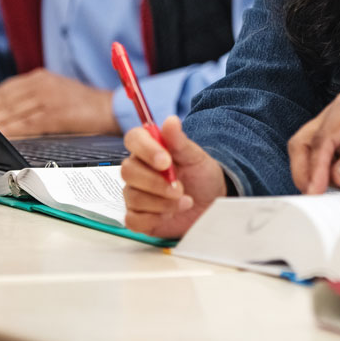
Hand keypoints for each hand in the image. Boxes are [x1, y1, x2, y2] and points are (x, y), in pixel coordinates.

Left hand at [0, 69, 117, 137]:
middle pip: (2, 99)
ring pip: (11, 112)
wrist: (112, 108)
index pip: (2, 89)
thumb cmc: (83, 105)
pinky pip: (26, 124)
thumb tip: (3, 111)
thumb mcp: (55, 92)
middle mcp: (41, 84)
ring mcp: (48, 98)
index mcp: (39, 77)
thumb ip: (30, 97)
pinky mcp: (55, 114)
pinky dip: (10, 131)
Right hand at [122, 116, 226, 237]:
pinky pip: (133, 220)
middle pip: (128, 171)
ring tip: (185, 201)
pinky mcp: (138, 218)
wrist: (212, 203)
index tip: (166, 161)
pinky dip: (154, 218)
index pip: (134, 139)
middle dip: (156, 182)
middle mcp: (138, 171)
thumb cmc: (201, 177)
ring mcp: (135, 194)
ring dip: (162, 202)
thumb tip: (170, 120)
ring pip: (133, 197)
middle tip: (180, 187)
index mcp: (149, 150)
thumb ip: (180, 141)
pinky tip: (170, 214)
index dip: (146, 149)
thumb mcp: (196, 157)